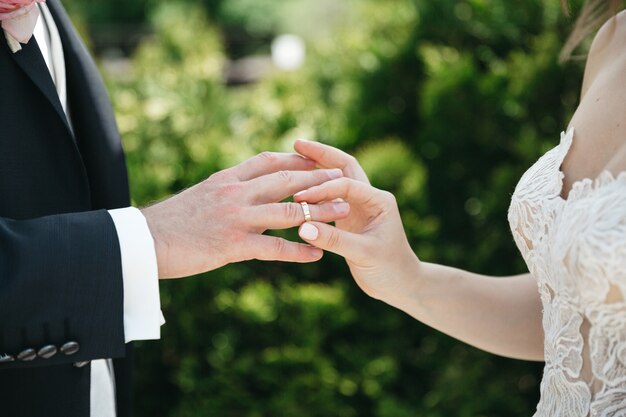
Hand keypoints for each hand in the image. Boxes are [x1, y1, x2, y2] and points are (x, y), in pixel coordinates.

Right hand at [141, 152, 349, 278]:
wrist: (144, 242)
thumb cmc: (171, 222)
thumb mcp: (200, 195)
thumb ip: (226, 190)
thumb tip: (244, 187)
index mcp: (227, 178)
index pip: (268, 161)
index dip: (295, 159)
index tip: (317, 160)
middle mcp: (235, 193)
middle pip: (286, 181)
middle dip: (318, 180)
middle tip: (342, 180)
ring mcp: (236, 218)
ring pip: (289, 212)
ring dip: (320, 211)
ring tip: (343, 212)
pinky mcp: (233, 245)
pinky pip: (275, 248)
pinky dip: (299, 250)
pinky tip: (317, 254)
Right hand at [293, 141, 419, 302]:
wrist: (400, 284)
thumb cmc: (389, 269)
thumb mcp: (363, 254)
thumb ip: (334, 240)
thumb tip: (303, 227)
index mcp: (379, 200)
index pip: (346, 184)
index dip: (322, 188)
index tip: (299, 196)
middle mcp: (370, 197)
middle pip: (344, 166)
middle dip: (322, 154)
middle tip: (297, 142)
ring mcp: (359, 205)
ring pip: (336, 178)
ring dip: (317, 166)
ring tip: (292, 157)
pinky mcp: (349, 216)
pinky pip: (330, 196)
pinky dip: (314, 189)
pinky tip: (296, 185)